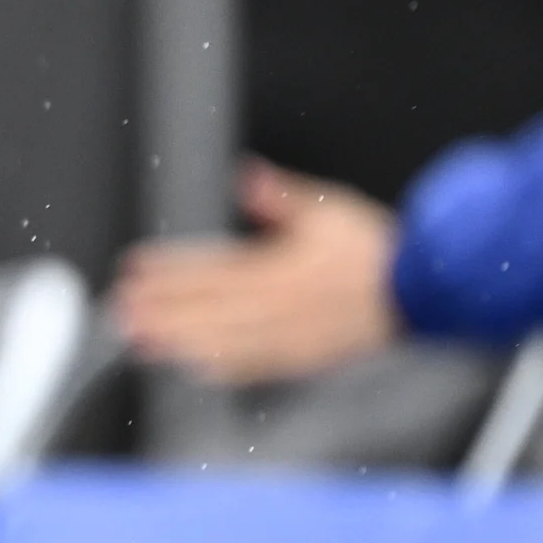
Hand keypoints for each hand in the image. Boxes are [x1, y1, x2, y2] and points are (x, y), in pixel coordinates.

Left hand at [110, 158, 400, 385]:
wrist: (424, 290)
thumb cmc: (377, 250)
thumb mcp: (328, 208)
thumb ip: (279, 197)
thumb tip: (245, 175)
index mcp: (281, 264)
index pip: (212, 267)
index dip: (170, 269)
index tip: (135, 269)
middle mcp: (281, 302)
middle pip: (208, 307)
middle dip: (160, 309)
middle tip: (119, 311)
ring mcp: (292, 334)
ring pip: (225, 339)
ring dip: (178, 340)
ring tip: (139, 340)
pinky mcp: (305, 359)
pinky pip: (258, 366)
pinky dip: (223, 368)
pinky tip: (193, 367)